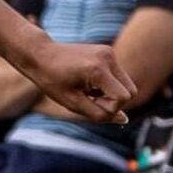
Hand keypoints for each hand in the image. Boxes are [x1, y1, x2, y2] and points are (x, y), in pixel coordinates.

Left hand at [19, 37, 135, 123]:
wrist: (41, 55)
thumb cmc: (52, 81)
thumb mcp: (73, 103)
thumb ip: (100, 114)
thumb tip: (124, 120)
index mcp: (98, 70)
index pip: (123, 98)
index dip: (109, 108)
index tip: (89, 104)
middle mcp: (108, 57)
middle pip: (131, 91)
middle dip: (114, 102)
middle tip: (90, 100)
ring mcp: (109, 53)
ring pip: (127, 84)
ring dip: (112, 94)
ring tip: (88, 91)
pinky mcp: (108, 52)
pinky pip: (119, 76)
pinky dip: (108, 85)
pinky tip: (89, 83)